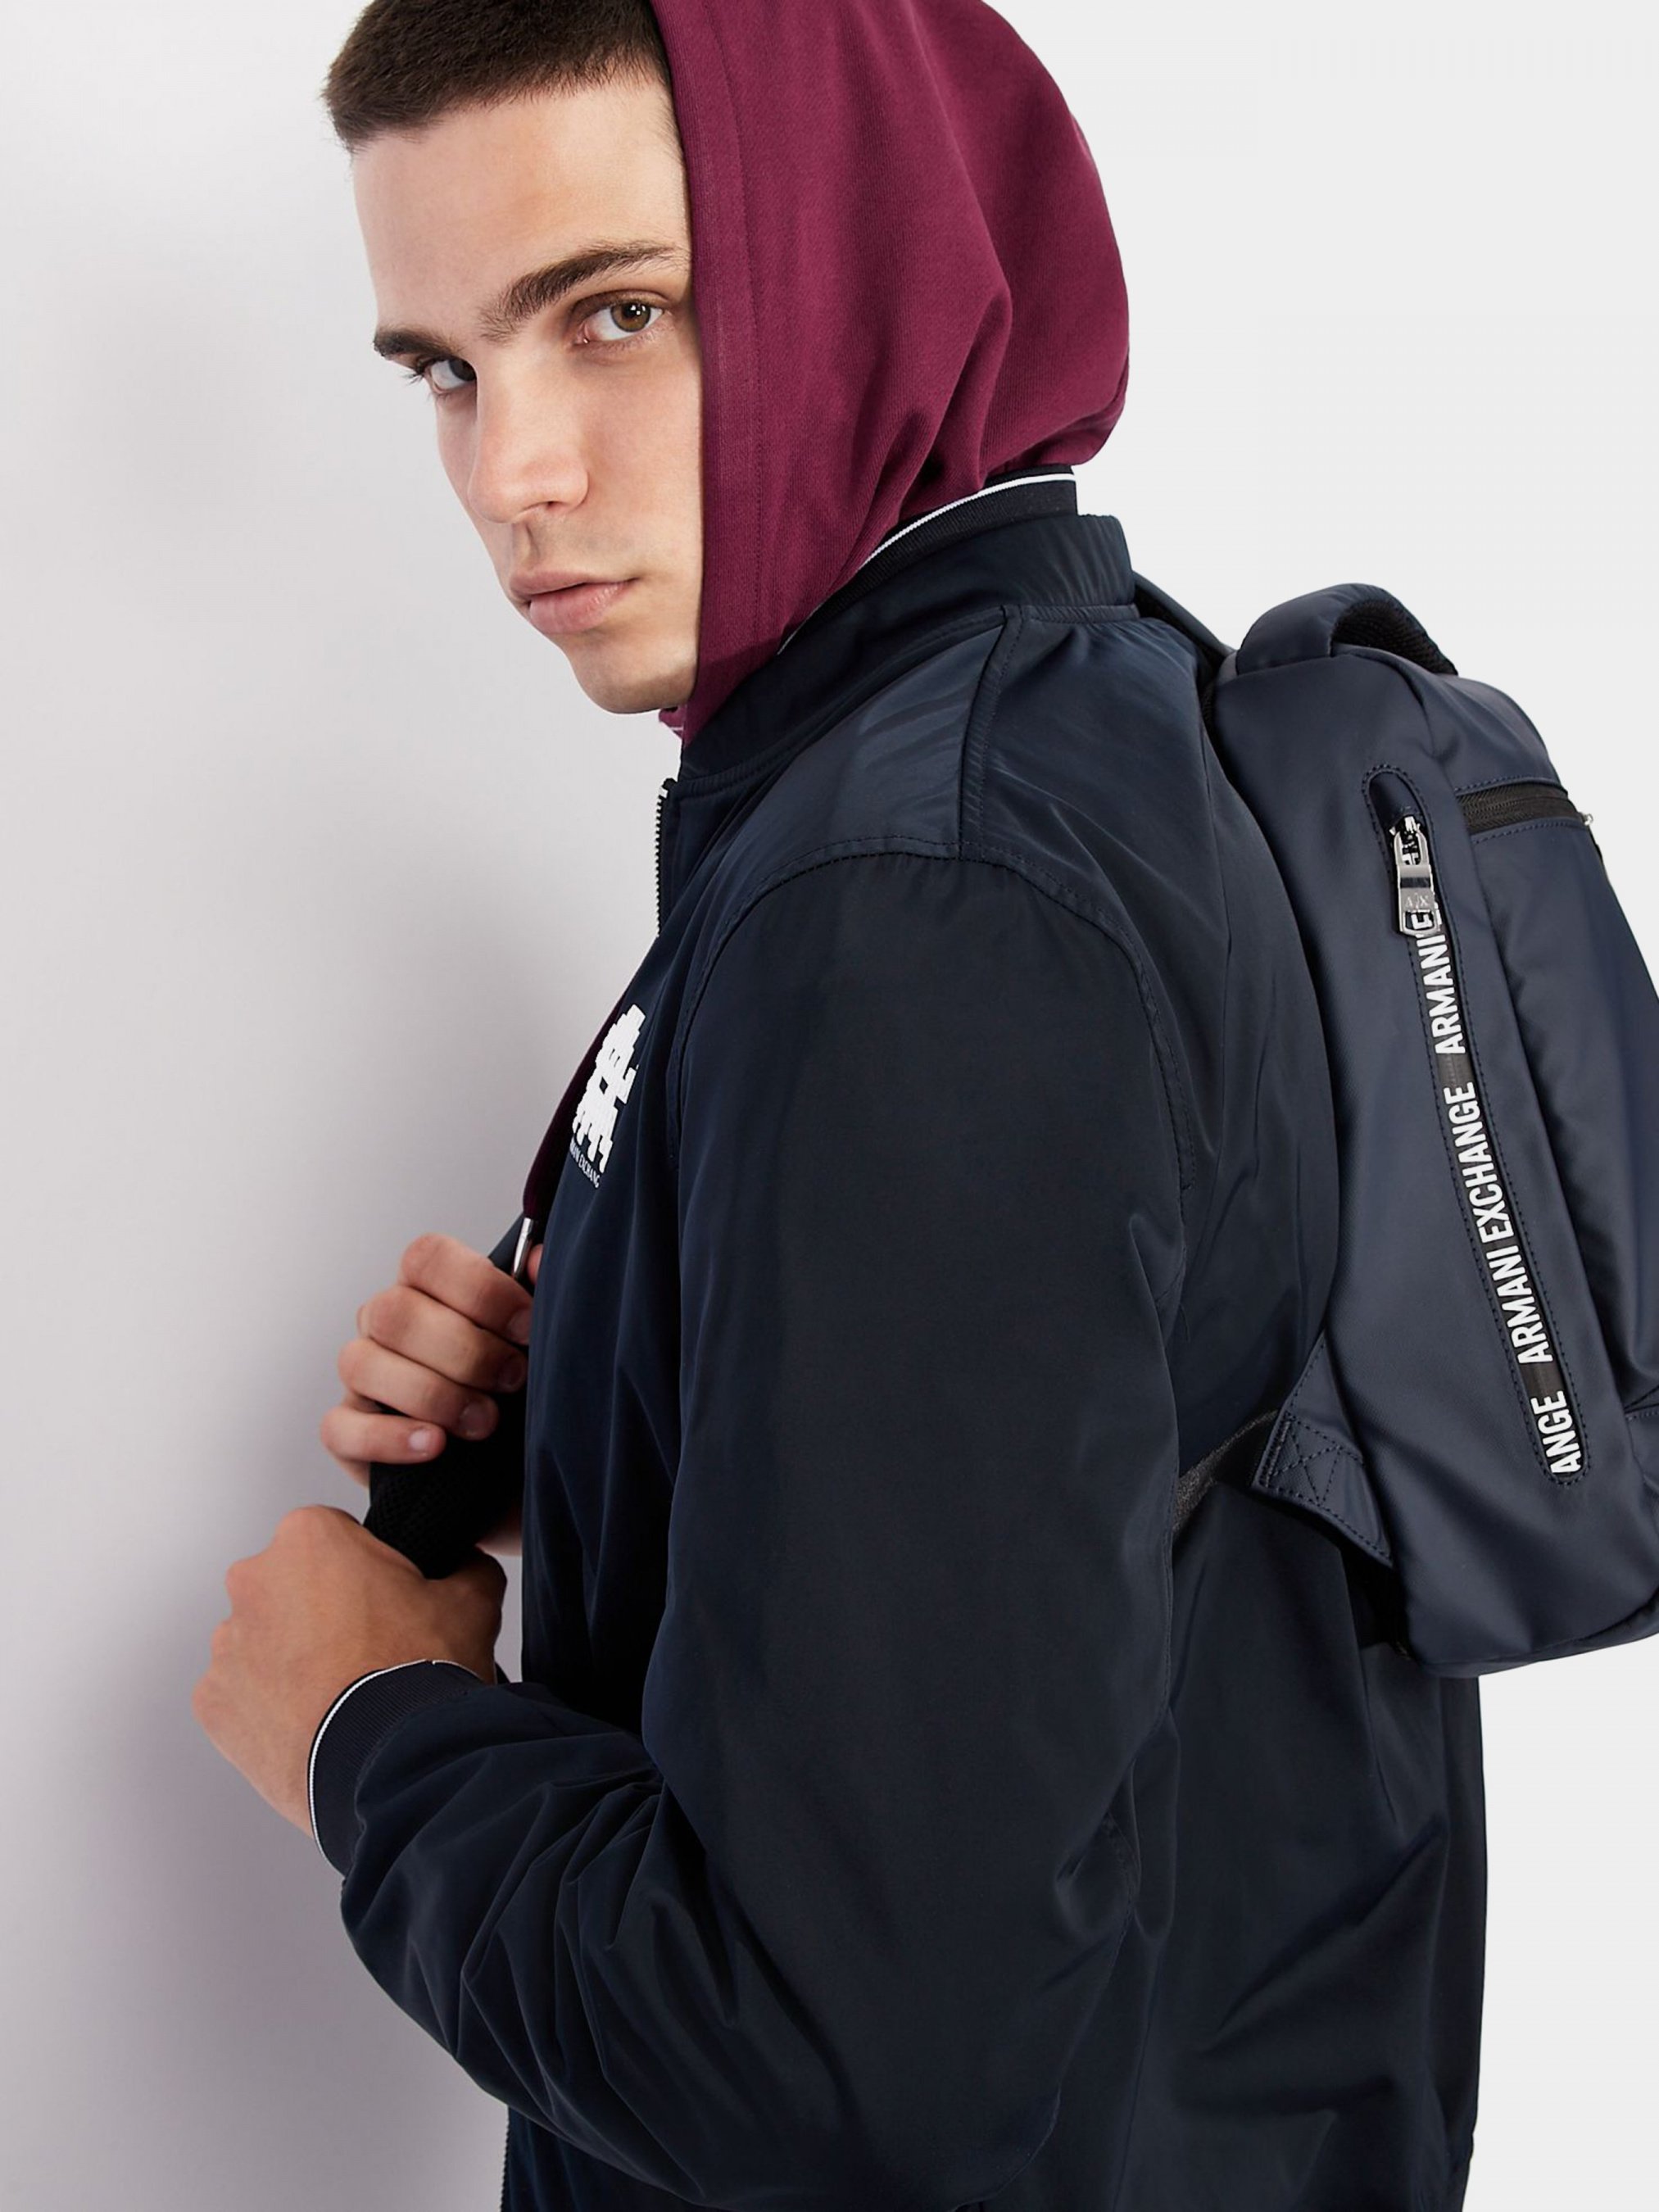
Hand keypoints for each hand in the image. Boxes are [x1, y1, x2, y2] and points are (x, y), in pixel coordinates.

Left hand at [191, 1503, 505, 1840]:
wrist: (387, 1763)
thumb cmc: (418, 1672)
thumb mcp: (472, 1600)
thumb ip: (465, 1566)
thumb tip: (464, 1565)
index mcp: (308, 1538)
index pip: (335, 1536)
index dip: (368, 1570)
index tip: (387, 1603)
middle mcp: (253, 1581)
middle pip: (292, 1586)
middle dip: (321, 1612)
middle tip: (368, 1651)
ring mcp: (227, 1646)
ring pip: (264, 1642)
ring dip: (293, 1660)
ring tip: (342, 1697)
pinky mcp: (213, 1703)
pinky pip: (243, 1696)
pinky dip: (271, 1708)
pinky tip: (314, 1725)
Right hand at [321, 1233, 542, 1558]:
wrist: (505, 1474)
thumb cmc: (515, 1393)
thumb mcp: (535, 1348)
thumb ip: (539, 1297)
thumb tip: (541, 1258)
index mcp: (427, 1288)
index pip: (427, 1258)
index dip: (479, 1288)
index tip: (527, 1328)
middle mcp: (385, 1323)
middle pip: (394, 1311)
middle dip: (464, 1349)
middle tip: (513, 1379)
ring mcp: (361, 1376)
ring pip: (363, 1363)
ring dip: (433, 1394)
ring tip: (485, 1423)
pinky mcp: (346, 1431)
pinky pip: (341, 1427)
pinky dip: (389, 1437)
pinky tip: (434, 1446)